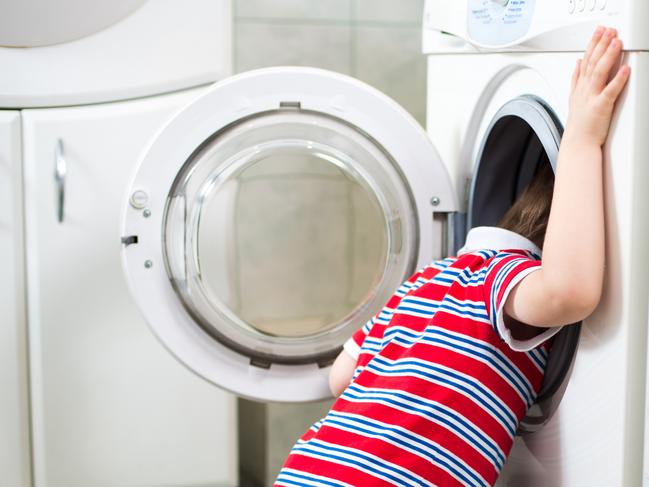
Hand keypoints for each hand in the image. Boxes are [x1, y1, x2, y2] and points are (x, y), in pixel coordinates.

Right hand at [565, 27, 629, 146]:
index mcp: (580, 87)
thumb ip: (576, 79)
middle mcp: (585, 90)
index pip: (585, 60)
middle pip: (591, 63)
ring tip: (616, 42)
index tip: (599, 32)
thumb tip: (578, 63)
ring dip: (608, 56)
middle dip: (600, 44)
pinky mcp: (601, 107)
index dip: (592, 44)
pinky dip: (618, 79)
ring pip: (599, 72)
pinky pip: (610, 91)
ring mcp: (591, 98)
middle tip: (608, 31)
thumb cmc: (580, 125)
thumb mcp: (574, 98)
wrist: (578, 144)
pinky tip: (625, 69)